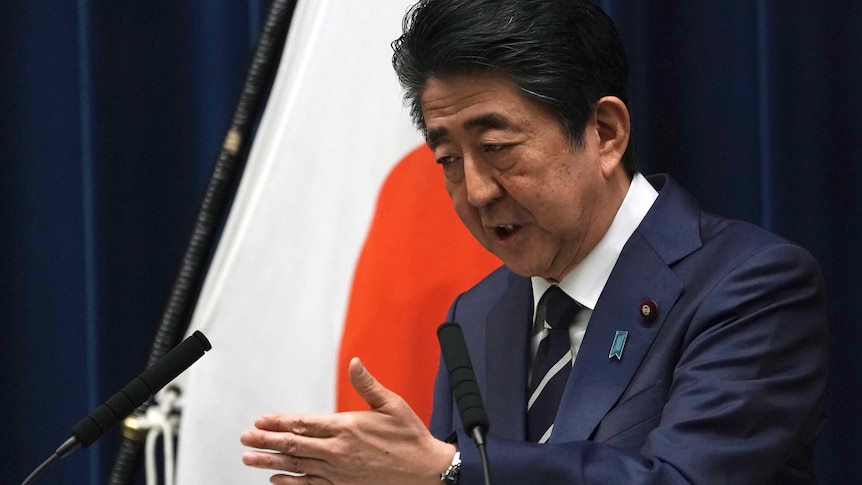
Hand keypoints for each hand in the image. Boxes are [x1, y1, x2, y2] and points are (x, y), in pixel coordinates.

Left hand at [241, 357, 455, 484]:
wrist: (425, 470)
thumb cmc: (410, 436)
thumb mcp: (391, 404)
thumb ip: (367, 384)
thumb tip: (354, 363)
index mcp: (347, 427)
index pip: (304, 424)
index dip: (279, 422)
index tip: (260, 420)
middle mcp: (339, 451)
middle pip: (294, 446)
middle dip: (266, 440)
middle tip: (244, 438)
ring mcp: (339, 471)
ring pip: (297, 466)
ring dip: (270, 461)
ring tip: (249, 459)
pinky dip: (290, 483)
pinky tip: (275, 479)